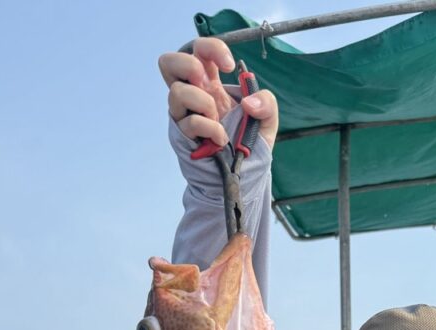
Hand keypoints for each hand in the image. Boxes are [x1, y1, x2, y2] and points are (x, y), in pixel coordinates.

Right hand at [158, 38, 278, 150]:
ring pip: (176, 92)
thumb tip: (249, 102)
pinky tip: (221, 139)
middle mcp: (193, 95)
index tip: (230, 66)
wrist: (244, 174)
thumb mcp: (267, 119)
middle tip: (208, 84)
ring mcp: (185, 115)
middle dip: (189, 66)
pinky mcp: (183, 136)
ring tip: (217, 118)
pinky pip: (189, 123)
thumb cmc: (250, 143)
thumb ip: (266, 103)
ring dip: (203, 103)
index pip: (198, 50)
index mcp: (210, 83)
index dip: (211, 49)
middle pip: (168, 62)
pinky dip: (210, 128)